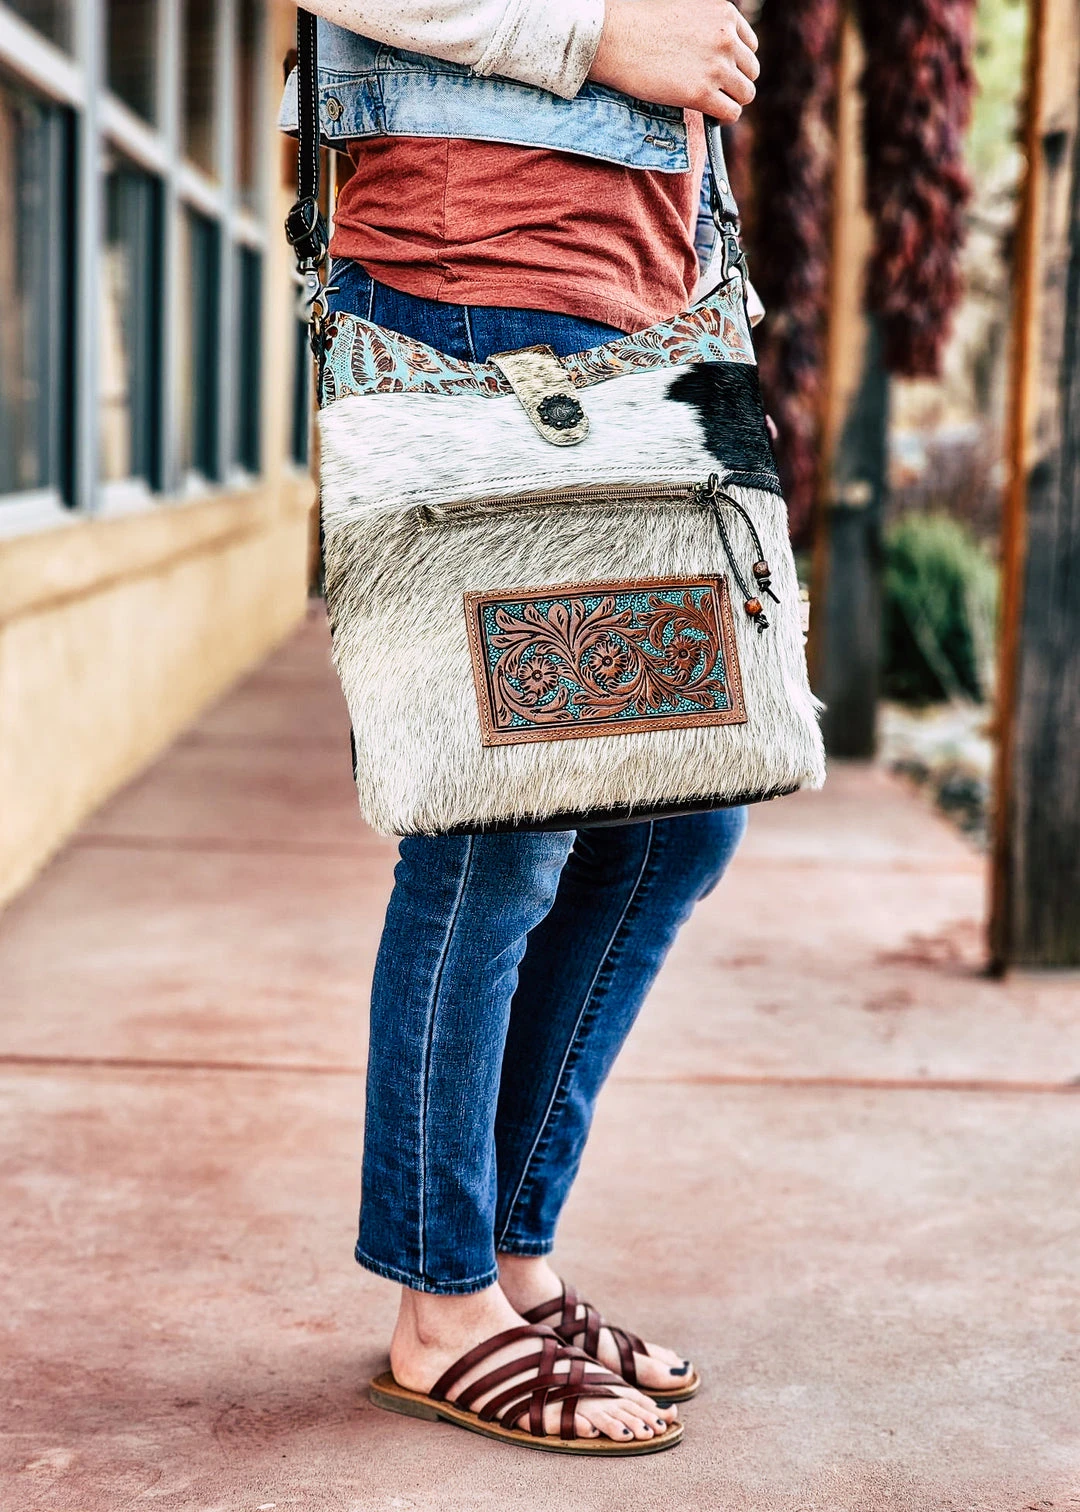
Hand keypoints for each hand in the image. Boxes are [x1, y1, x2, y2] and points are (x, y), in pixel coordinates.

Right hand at [588, 0, 758, 122]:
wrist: (613, 38)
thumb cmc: (638, 24)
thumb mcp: (683, 11)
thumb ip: (706, 28)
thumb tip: (712, 55)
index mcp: (724, 14)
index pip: (750, 46)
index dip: (736, 63)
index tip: (721, 72)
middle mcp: (726, 38)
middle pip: (750, 71)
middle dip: (734, 83)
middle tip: (713, 91)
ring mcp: (716, 67)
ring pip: (745, 94)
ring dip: (730, 102)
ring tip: (710, 103)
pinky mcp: (701, 93)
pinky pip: (731, 113)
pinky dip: (722, 118)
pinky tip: (709, 115)